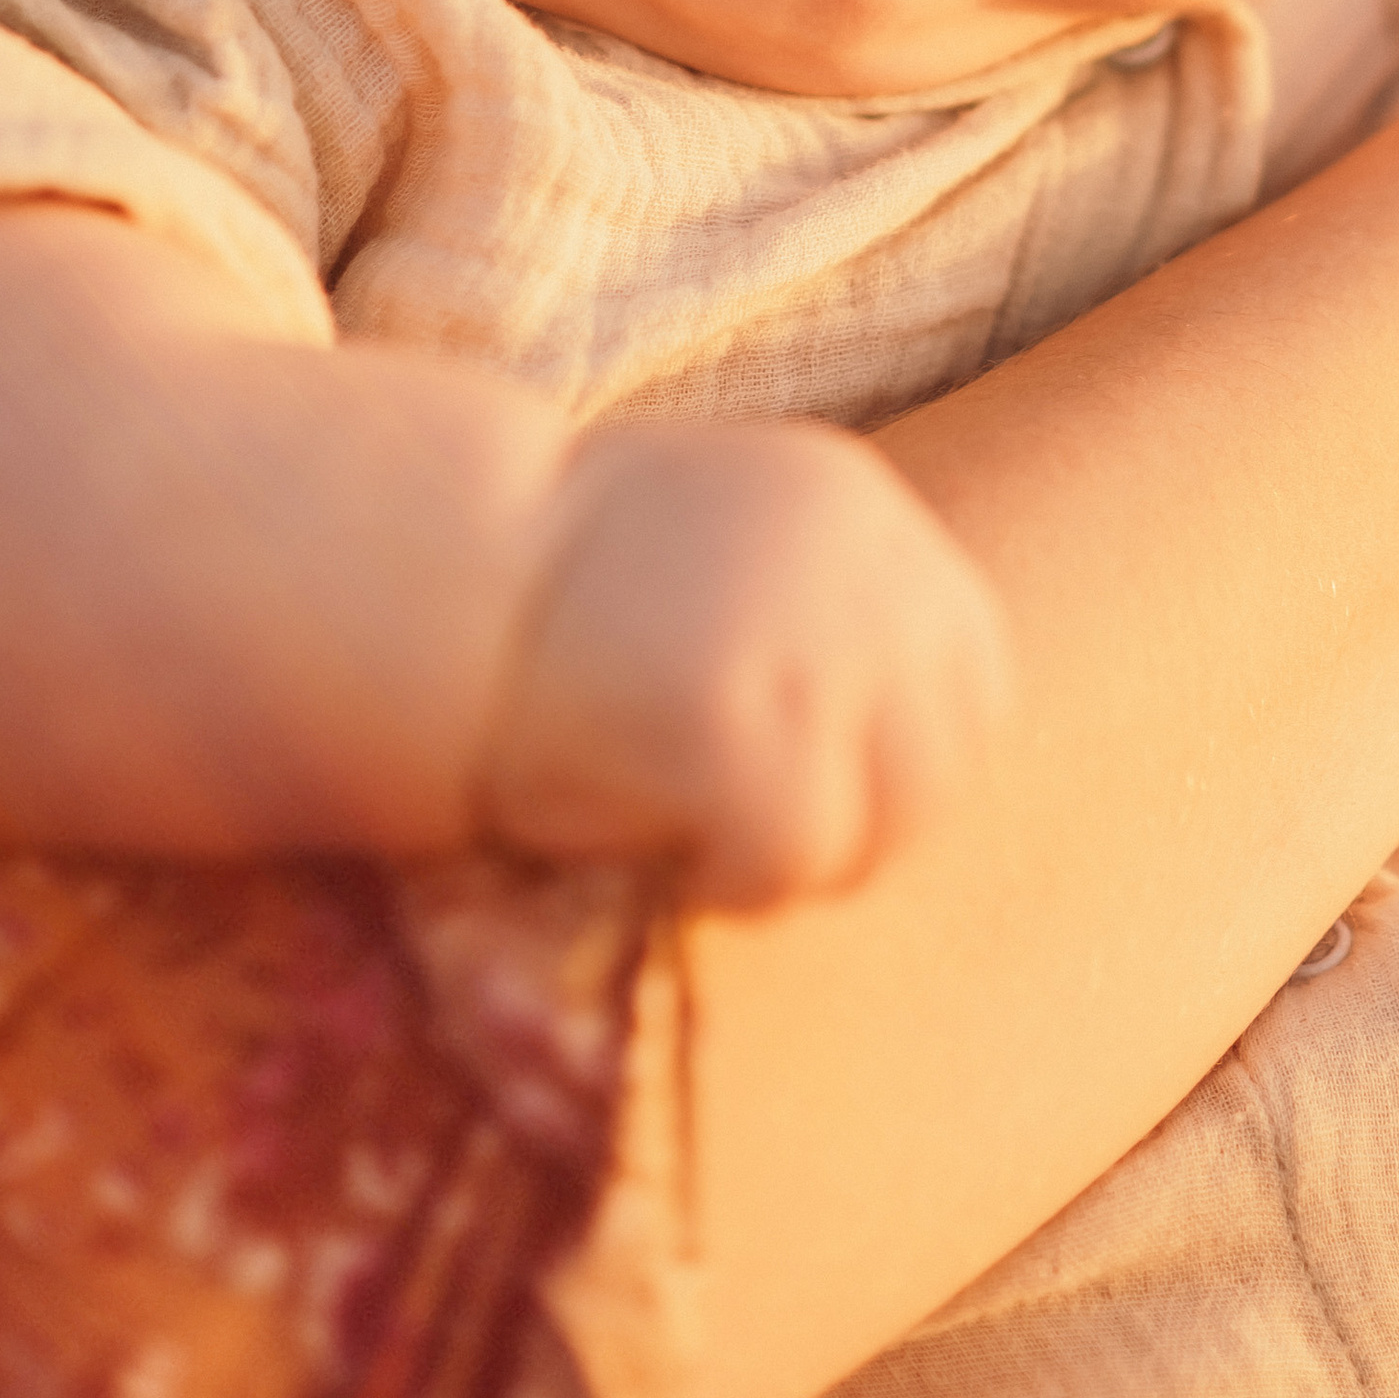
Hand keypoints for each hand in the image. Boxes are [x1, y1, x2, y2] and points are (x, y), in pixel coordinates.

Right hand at [478, 417, 1014, 909]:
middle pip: (943, 763)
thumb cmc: (563, 596)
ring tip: (698, 842)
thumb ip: (830, 618)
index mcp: (856, 513)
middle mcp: (856, 562)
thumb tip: (924, 755)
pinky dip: (736, 883)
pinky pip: (792, 857)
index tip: (808, 788)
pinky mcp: (734, 720)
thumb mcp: (731, 563)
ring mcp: (803, 639)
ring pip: (883, 823)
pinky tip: (663, 854)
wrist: (426, 581)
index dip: (900, 761)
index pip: (972, 679)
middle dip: (858, 827)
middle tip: (745, 839)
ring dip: (797, 860)